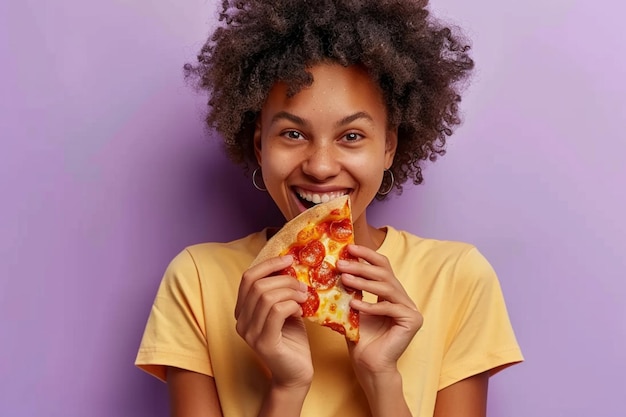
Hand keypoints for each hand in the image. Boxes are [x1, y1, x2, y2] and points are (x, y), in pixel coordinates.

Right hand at [235, 255, 313, 387]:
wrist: (296, 374)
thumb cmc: (292, 340)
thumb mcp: (285, 310)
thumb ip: (282, 292)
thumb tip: (291, 266)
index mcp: (242, 310)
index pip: (247, 278)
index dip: (268, 264)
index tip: (290, 258)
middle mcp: (241, 321)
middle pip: (258, 286)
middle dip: (284, 280)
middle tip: (302, 285)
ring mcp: (250, 333)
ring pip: (267, 297)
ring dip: (290, 292)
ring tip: (305, 297)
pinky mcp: (264, 342)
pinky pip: (276, 312)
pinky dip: (292, 305)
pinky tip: (301, 310)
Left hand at [337, 245, 422, 375]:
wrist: (368, 365)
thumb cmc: (360, 338)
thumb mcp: (353, 307)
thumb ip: (351, 288)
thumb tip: (336, 265)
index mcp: (391, 292)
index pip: (382, 266)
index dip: (367, 255)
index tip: (349, 248)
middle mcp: (403, 298)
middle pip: (384, 274)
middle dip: (362, 266)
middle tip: (341, 264)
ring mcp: (410, 309)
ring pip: (387, 287)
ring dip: (363, 281)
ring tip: (344, 279)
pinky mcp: (413, 320)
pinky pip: (390, 307)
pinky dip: (371, 305)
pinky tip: (354, 304)